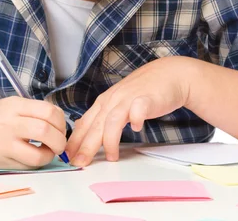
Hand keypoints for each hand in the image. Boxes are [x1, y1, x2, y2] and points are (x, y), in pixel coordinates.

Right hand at [0, 97, 66, 169]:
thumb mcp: (14, 105)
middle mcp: (8, 124)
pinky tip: (36, 156)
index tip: (60, 127)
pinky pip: (29, 166)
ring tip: (49, 151)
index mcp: (15, 106)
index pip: (48, 111)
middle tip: (60, 142)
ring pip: (38, 155)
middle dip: (60, 140)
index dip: (61, 121)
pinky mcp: (2, 162)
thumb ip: (37, 111)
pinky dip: (39, 162)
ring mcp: (4, 144)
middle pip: (45, 131)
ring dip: (51, 155)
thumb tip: (62, 125)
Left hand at [66, 56, 195, 166]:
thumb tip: (81, 127)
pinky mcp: (147, 98)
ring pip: (113, 120)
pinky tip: (137, 128)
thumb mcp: (117, 101)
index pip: (85, 123)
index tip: (68, 157)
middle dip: (86, 145)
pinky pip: (139, 108)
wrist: (169, 75)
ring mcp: (129, 98)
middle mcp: (113, 100)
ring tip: (112, 157)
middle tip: (80, 162)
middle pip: (96, 124)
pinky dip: (136, 118)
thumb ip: (101, 115)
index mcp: (104, 102)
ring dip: (110, 139)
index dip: (76, 140)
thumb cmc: (143, 91)